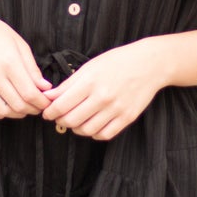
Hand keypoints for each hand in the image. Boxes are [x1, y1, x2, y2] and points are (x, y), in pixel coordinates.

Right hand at [0, 12, 51, 118]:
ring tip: (24, 107)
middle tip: (38, 106)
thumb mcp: (20, 45)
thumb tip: (45, 87)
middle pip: (18, 104)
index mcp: (9, 62)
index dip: (42, 102)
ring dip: (18, 113)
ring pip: (3, 111)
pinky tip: (7, 107)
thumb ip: (32, 69)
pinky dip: (0, 114)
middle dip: (33, 109)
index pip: (30, 93)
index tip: (46, 102)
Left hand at [42, 39, 168, 141]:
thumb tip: (49, 96)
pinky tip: (92, 124)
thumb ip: (69, 84)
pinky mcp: (127, 118)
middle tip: (60, 117)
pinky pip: (104, 135)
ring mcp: (116, 109)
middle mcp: (102, 97)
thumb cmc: (117, 62)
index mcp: (90, 82)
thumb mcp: (90, 66)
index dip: (50, 112)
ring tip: (76, 120)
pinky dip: (94, 133)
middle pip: (71, 120)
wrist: (149, 64)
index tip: (47, 112)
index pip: (61, 105)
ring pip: (86, 130)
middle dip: (60, 120)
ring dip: (76, 128)